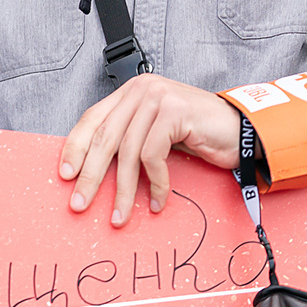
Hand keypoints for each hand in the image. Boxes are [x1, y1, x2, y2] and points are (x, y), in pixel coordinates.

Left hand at [58, 74, 239, 226]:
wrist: (241, 130)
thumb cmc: (198, 135)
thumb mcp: (155, 134)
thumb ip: (129, 140)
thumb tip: (93, 172)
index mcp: (130, 93)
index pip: (91, 119)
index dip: (74, 148)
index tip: (65, 175)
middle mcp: (141, 90)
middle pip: (104, 137)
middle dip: (91, 176)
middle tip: (80, 204)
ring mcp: (158, 98)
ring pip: (127, 151)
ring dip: (124, 190)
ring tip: (121, 216)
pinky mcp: (175, 112)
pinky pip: (153, 156)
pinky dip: (155, 184)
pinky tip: (159, 201)